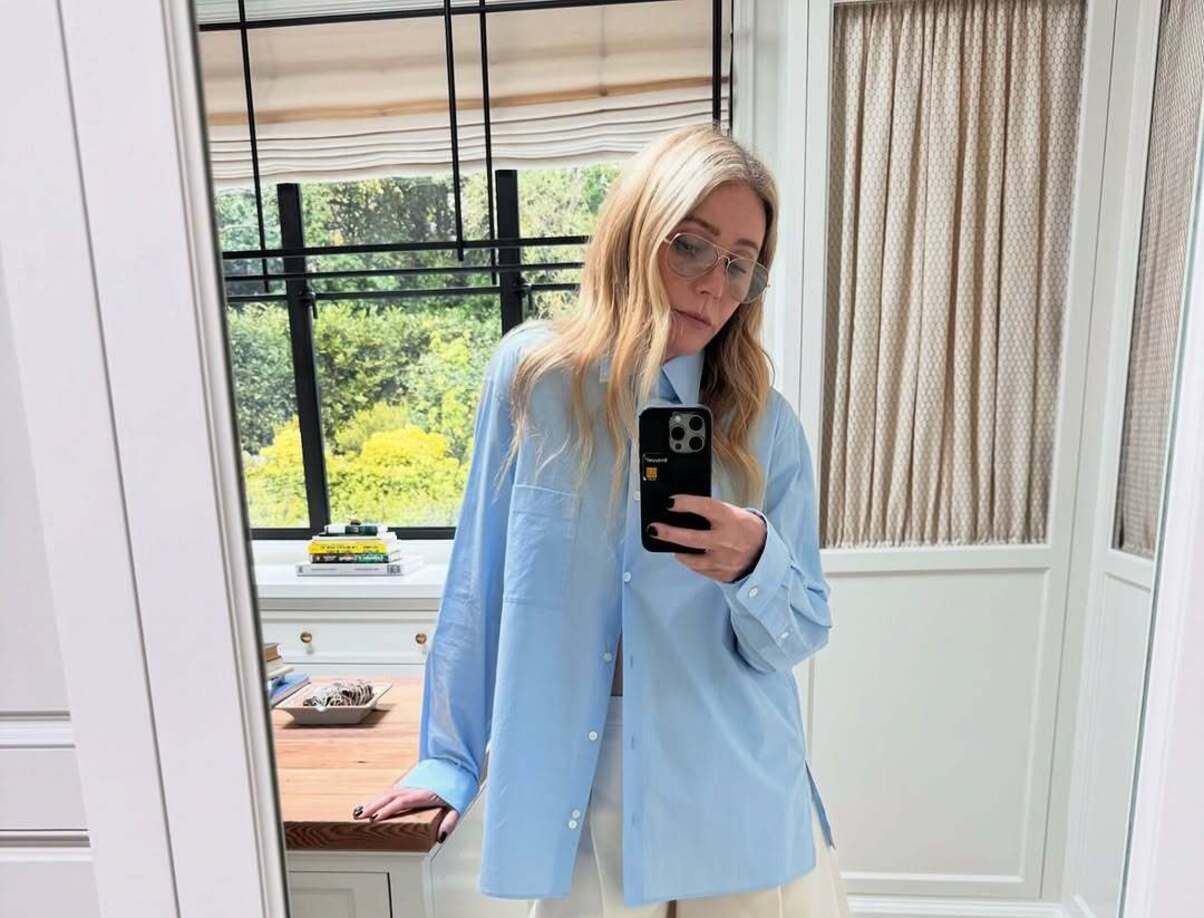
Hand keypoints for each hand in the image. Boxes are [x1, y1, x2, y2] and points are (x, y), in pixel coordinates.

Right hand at [353, 786, 460, 842]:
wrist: (459, 766)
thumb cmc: (458, 788)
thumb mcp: (458, 807)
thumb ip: (450, 822)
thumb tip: (441, 836)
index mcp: (424, 794)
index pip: (402, 802)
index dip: (387, 810)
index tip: (375, 817)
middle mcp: (414, 788)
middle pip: (390, 796)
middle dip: (373, 806)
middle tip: (359, 816)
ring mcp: (411, 784)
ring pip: (389, 791)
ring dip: (374, 800)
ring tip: (360, 810)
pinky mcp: (411, 783)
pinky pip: (392, 789)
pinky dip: (381, 796)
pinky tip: (374, 802)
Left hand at [647, 494, 766, 582]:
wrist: (764, 553)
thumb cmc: (746, 529)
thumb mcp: (735, 513)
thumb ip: (713, 511)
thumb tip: (684, 508)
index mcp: (731, 519)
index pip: (705, 508)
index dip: (686, 503)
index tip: (670, 502)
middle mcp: (727, 540)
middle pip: (691, 538)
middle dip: (668, 532)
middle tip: (653, 528)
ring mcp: (724, 560)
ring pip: (691, 557)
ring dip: (676, 549)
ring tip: (667, 541)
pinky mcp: (722, 574)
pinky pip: (698, 568)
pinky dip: (689, 560)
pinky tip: (683, 553)